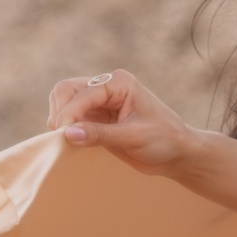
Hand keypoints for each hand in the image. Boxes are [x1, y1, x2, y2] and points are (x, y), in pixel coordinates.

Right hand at [44, 69, 200, 173]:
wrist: (177, 153)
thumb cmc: (164, 139)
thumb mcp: (134, 137)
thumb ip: (100, 134)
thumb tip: (67, 133)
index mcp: (119, 82)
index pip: (83, 92)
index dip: (70, 112)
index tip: (64, 134)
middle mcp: (106, 86)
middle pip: (67, 90)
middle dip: (60, 111)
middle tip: (61, 136)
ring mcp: (99, 102)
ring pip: (64, 101)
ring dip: (59, 118)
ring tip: (65, 140)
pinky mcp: (96, 117)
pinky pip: (71, 117)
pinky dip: (65, 127)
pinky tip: (70, 141)